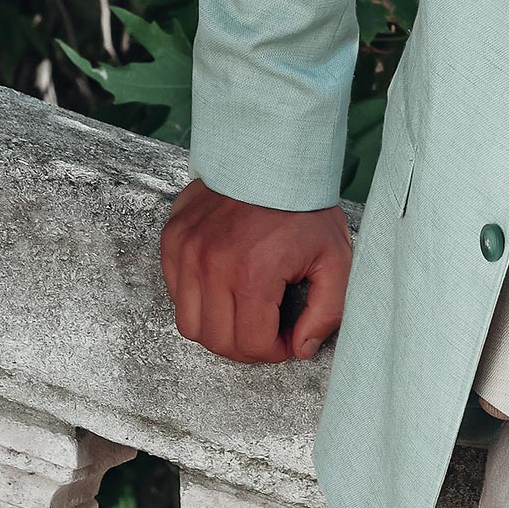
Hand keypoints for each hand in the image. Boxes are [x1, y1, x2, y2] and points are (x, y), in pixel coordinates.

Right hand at [161, 177, 352, 363]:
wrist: (273, 156)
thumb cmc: (305, 206)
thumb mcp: (335, 258)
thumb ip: (326, 312)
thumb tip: (300, 349)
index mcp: (252, 273)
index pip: (252, 344)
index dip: (275, 351)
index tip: (288, 338)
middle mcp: (211, 266)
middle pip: (217, 342)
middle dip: (248, 347)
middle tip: (269, 331)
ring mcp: (186, 252)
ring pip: (190, 325)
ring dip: (220, 329)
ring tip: (246, 312)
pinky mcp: (173, 241)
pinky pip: (176, 294)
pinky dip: (198, 301)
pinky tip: (226, 287)